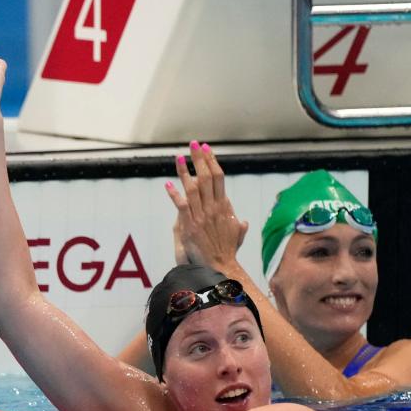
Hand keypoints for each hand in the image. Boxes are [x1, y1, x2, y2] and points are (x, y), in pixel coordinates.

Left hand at [165, 142, 247, 271]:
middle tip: (194, 144)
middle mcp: (213, 208)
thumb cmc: (227, 253)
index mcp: (224, 207)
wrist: (221, 267)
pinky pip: (182, 206)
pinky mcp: (190, 226)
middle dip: (200, 159)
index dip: (212, 162)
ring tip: (179, 157)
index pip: (219, 178)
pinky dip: (174, 195)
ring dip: (185, 171)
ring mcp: (201, 216)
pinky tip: (167, 185)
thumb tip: (242, 221)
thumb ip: (239, 227)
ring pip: (194, 188)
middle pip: (207, 177)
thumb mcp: (237, 237)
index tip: (207, 149)